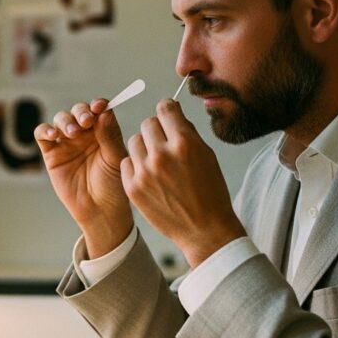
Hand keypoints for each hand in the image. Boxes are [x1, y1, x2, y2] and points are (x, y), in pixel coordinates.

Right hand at [35, 99, 134, 257]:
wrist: (99, 211)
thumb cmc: (113, 186)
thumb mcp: (116, 159)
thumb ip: (110, 135)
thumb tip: (104, 110)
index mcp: (104, 132)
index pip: (99, 110)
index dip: (98, 104)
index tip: (100, 106)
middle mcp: (85, 134)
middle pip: (78, 111)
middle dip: (81, 112)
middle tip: (86, 121)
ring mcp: (67, 143)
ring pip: (61, 120)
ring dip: (66, 121)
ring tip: (73, 133)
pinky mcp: (51, 154)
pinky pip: (43, 134)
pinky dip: (45, 130)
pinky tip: (53, 135)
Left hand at [121, 99, 245, 267]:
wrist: (204, 229)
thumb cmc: (210, 192)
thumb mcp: (206, 155)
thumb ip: (186, 133)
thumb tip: (171, 114)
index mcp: (184, 143)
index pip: (165, 108)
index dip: (168, 111)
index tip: (169, 117)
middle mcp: (162, 155)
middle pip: (147, 123)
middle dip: (157, 130)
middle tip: (165, 144)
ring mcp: (144, 172)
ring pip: (134, 141)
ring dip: (144, 147)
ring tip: (157, 162)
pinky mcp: (132, 187)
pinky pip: (126, 162)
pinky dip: (136, 166)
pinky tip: (150, 176)